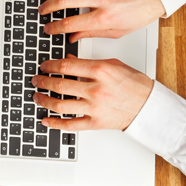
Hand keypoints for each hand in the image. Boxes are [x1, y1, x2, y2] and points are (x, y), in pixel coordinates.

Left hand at [31, 55, 153, 130]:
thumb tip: (70, 60)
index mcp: (101, 71)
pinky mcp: (95, 123)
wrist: (149, 107)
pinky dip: (55, 123)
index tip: (44, 66)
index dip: (50, 66)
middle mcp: (96, 90)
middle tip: (36, 80)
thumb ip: (90, 63)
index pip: (67, 66)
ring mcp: (94, 108)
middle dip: (43, 82)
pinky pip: (70, 125)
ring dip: (44, 100)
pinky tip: (45, 120)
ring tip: (36, 96)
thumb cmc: (135, 85)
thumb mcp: (114, 65)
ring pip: (61, 105)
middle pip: (60, 85)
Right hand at [39, 0, 165, 41]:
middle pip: (64, 1)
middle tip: (42, 12)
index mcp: (104, 17)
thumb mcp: (117, 31)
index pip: (70, 23)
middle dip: (47, 8)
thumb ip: (91, 34)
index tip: (49, 28)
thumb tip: (73, 37)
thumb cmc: (139, 11)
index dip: (55, 27)